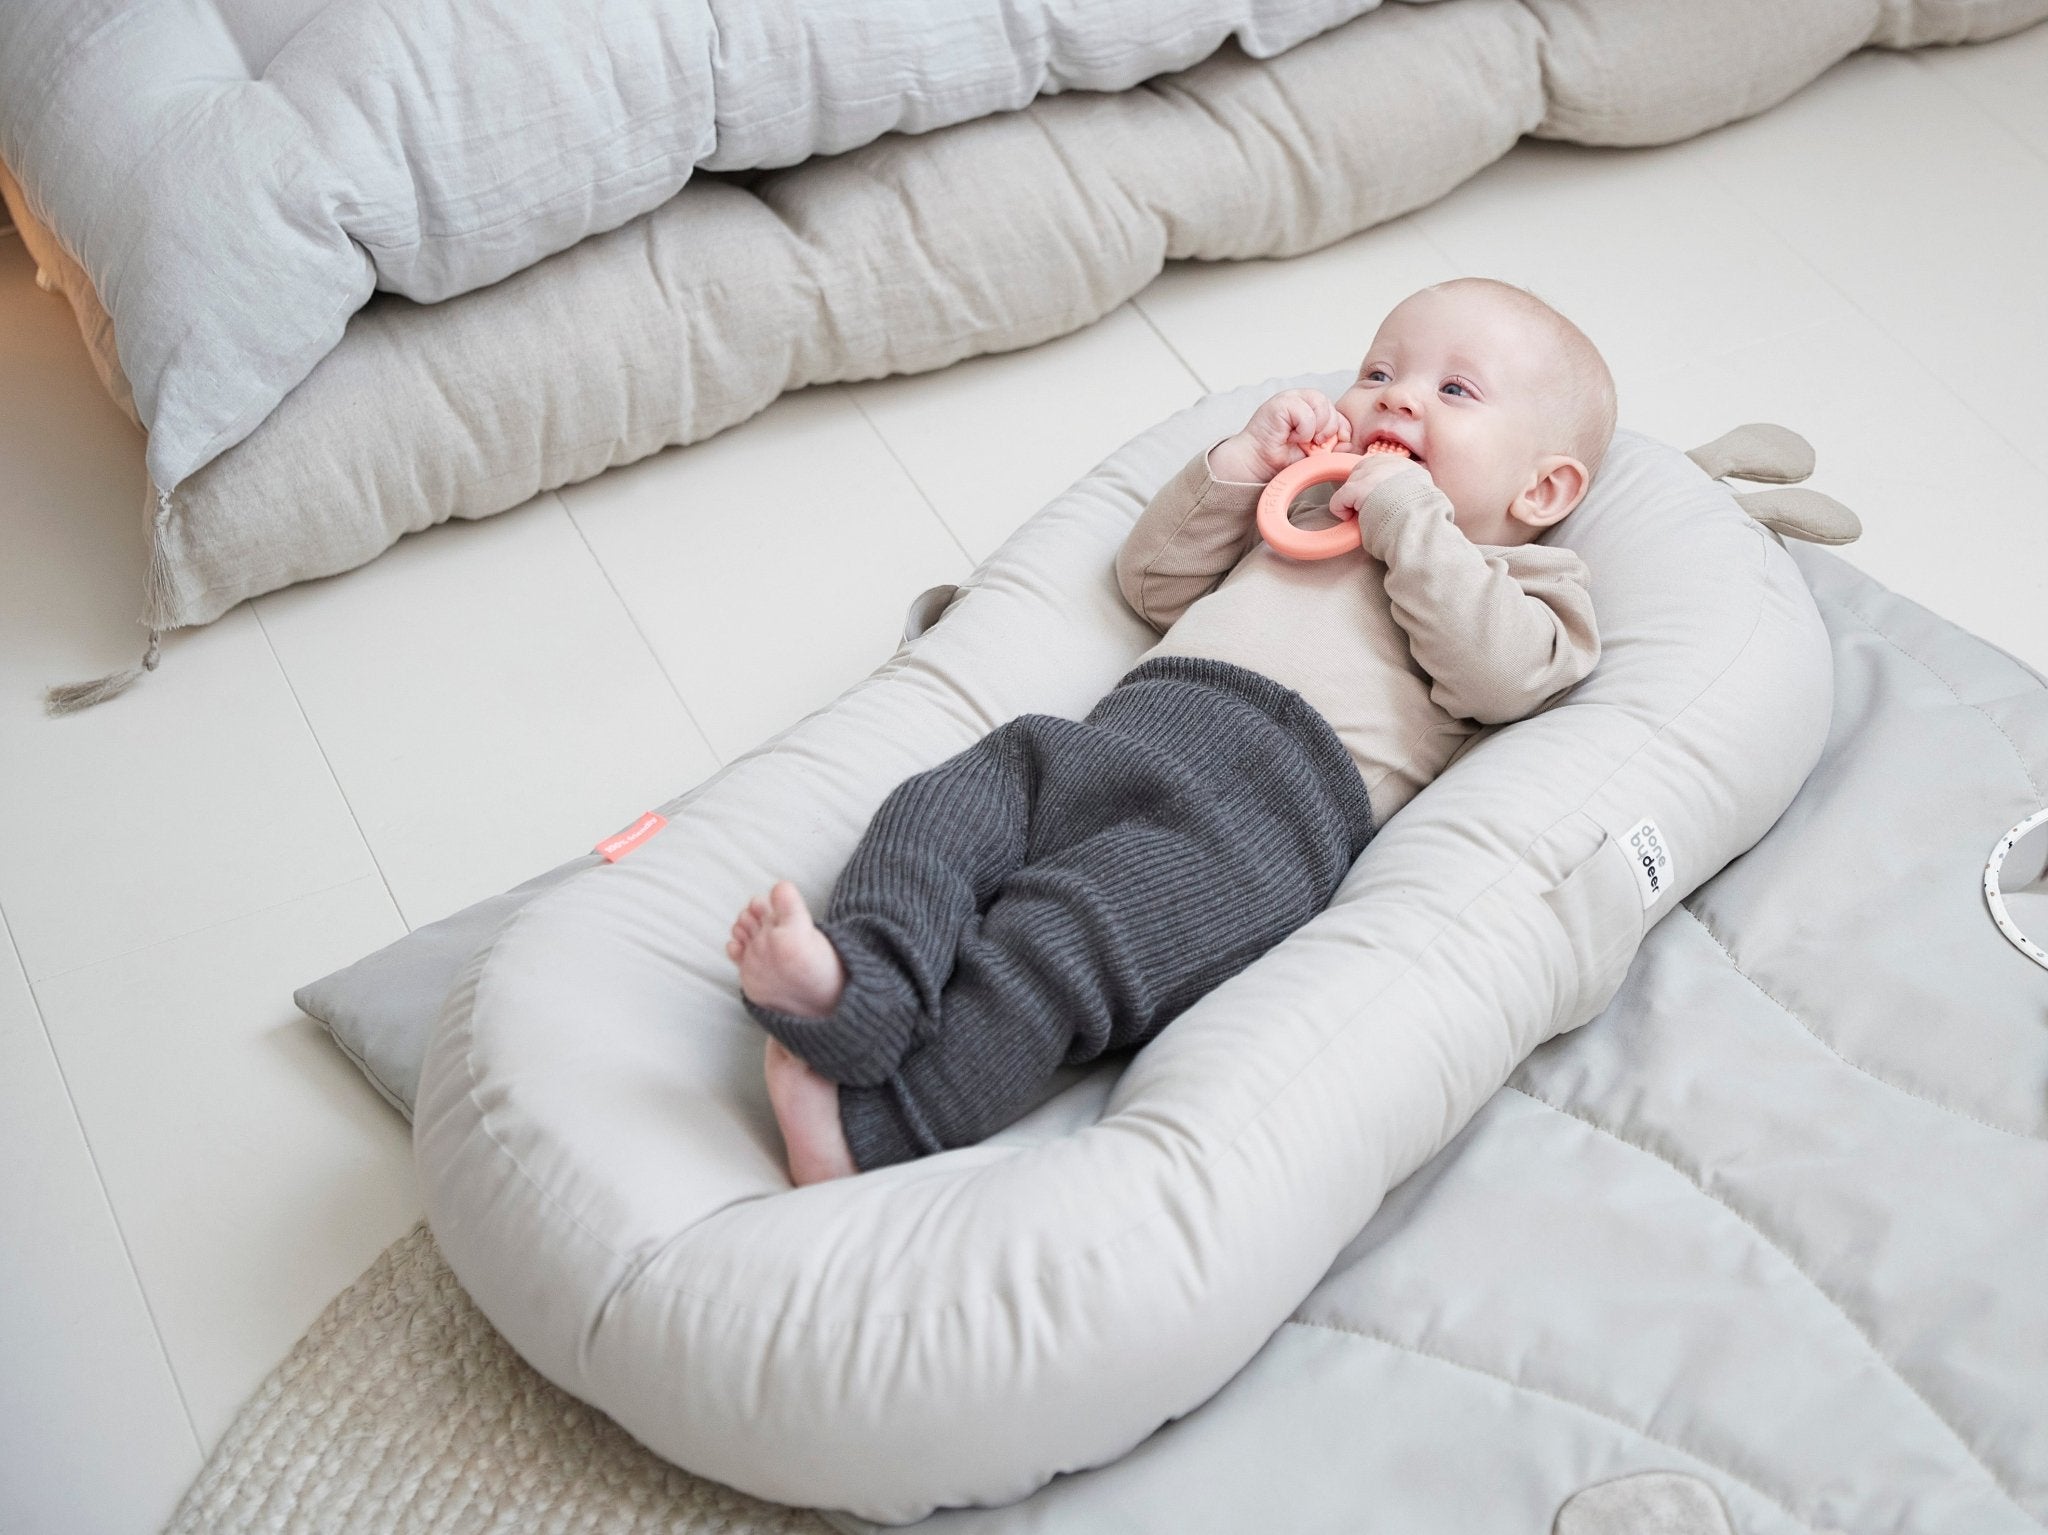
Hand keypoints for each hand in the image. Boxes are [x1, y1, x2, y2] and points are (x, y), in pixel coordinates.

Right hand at [1210, 389, 1349, 482]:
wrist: (1257, 464)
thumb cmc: (1282, 458)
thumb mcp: (1315, 453)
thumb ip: (1333, 445)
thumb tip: (1349, 442)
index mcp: (1312, 409)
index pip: (1339, 412)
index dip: (1341, 429)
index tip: (1332, 445)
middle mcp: (1303, 400)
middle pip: (1332, 408)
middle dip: (1328, 431)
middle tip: (1312, 445)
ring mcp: (1292, 398)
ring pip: (1322, 406)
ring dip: (1315, 430)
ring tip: (1301, 440)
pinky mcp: (1281, 403)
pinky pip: (1306, 414)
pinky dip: (1303, 431)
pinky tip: (1290, 436)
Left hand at [1328, 450, 1433, 523]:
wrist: (1422, 527)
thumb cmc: (1421, 519)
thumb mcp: (1419, 494)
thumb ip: (1404, 487)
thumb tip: (1392, 494)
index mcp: (1404, 465)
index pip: (1377, 465)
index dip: (1371, 485)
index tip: (1376, 500)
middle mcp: (1387, 463)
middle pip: (1360, 471)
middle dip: (1359, 490)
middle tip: (1367, 510)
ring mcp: (1373, 474)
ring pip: (1350, 483)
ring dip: (1352, 500)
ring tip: (1364, 516)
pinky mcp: (1360, 488)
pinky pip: (1339, 498)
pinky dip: (1340, 510)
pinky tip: (1350, 519)